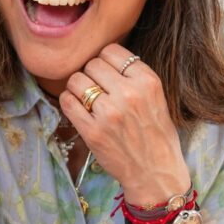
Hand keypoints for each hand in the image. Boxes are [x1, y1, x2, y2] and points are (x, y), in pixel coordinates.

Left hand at [60, 44, 189, 206]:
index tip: (107, 73)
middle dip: (91, 74)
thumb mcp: (156, 97)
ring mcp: (109, 113)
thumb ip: (134, 76)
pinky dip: (68, 101)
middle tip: (96, 89)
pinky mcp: (92, 131)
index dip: (105, 61)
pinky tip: (77, 108)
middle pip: (92, 64)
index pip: (111, 51)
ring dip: (78, 87)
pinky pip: (67, 101)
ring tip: (86, 99)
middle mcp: (129, 94)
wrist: (156, 172)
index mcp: (148, 82)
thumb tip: (103, 57)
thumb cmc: (156, 134)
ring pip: (76, 80)